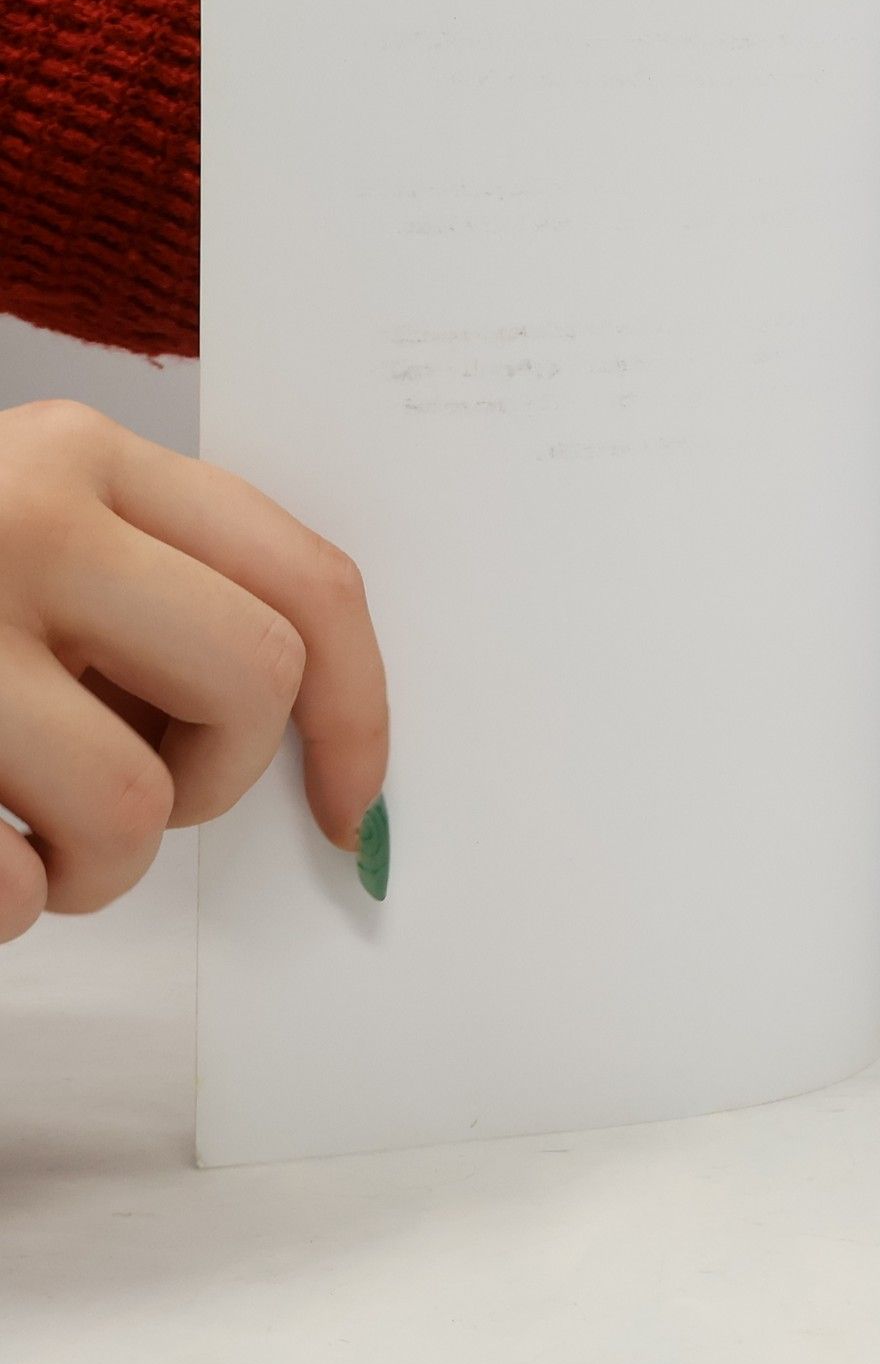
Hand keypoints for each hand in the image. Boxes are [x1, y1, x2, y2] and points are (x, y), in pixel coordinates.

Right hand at [0, 400, 388, 939]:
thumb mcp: (34, 532)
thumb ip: (157, 583)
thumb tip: (325, 725)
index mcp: (83, 455)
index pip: (307, 578)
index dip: (360, 709)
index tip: (352, 799)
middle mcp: (17, 514)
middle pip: (254, 678)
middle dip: (220, 777)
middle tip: (140, 797)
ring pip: (134, 800)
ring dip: (104, 866)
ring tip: (32, 838)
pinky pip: (10, 884)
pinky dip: (6, 908)